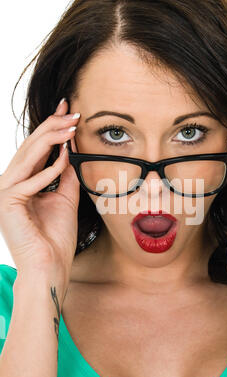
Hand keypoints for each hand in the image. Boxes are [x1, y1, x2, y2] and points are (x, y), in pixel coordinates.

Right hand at [0, 99, 80, 287]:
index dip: (51, 129)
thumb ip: (65, 175)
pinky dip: (49, 169)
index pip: (36, 149)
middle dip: (51, 127)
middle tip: (71, 111)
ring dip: (50, 140)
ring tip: (70, 125)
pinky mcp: (8, 203)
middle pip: (30, 148)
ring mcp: (6, 193)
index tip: (68, 111)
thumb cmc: (56, 236)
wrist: (51, 266)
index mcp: (22, 183)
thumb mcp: (65, 197)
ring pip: (27, 158)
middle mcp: (11, 184)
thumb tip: (71, 150)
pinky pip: (30, 181)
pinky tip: (65, 157)